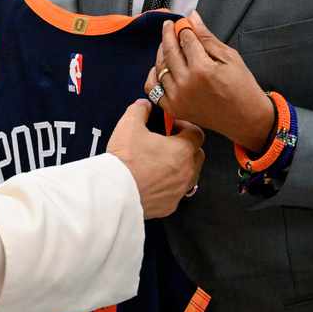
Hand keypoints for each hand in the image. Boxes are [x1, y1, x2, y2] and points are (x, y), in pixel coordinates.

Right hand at [106, 100, 203, 218]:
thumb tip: (144, 106)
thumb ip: (139, 110)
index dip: (185, 126)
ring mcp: (180, 190)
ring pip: (189, 175)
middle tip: (167, 143)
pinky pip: (176, 192)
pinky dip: (169, 185)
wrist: (115, 191)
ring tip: (160, 162)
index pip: (197, 133)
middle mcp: (187, 171)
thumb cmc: (125, 158)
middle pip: (197, 155)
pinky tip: (154, 181)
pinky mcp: (170, 205)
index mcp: (182, 150)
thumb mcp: (129, 125)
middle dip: (186, 147)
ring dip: (180, 167)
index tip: (171, 126)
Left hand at [146, 12, 274, 151]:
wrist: (246, 118)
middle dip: (168, 35)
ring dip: (162, 53)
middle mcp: (186, 83)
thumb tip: (192, 18)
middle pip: (169, 51)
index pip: (185, 40)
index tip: (182, 22)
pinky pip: (154, 89)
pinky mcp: (174, 108)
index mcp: (202, 69)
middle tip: (168, 26)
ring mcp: (178, 97)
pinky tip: (160, 67)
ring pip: (160, 67)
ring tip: (168, 45)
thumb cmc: (242, 87)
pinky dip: (154, 76)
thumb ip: (207, 38)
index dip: (182, 28)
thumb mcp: (230, 57)